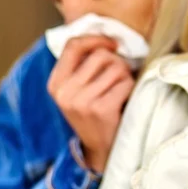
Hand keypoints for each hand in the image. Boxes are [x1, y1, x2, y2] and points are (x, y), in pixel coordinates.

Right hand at [47, 35, 134, 171]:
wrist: (101, 150)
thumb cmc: (94, 115)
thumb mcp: (77, 91)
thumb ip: (83, 66)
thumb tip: (106, 38)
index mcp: (56, 84)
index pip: (72, 46)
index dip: (95, 39)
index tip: (111, 44)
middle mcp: (65, 92)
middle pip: (100, 55)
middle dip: (117, 62)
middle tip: (121, 77)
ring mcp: (82, 102)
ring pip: (116, 68)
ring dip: (126, 76)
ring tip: (122, 90)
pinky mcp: (101, 109)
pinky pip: (125, 84)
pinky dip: (131, 88)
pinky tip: (125, 100)